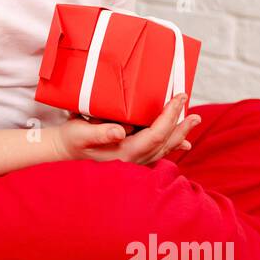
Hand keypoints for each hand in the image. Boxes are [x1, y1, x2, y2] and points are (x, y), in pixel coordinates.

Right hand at [51, 95, 200, 166]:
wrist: (63, 150)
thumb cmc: (72, 140)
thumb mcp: (81, 134)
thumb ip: (100, 133)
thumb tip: (121, 131)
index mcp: (125, 152)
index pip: (156, 134)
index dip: (170, 117)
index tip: (179, 99)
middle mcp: (133, 159)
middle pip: (165, 142)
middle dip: (181, 126)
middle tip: (195, 113)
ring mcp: (133, 160)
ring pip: (163, 147)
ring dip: (179, 134)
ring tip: (192, 122)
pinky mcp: (131, 155)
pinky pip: (156, 150)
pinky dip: (170, 143)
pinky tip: (180, 142)